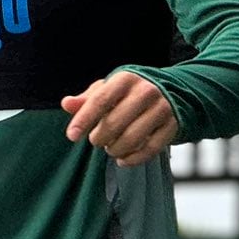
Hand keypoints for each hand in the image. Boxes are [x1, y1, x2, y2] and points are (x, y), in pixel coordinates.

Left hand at [59, 71, 177, 167]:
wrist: (170, 91)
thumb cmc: (129, 93)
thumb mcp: (108, 90)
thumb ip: (87, 99)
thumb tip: (66, 104)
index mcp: (126, 79)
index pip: (100, 101)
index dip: (84, 120)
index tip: (71, 136)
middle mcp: (146, 91)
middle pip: (114, 123)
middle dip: (99, 138)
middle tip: (97, 140)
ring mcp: (162, 108)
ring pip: (132, 139)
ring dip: (115, 150)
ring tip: (110, 149)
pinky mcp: (173, 125)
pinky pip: (150, 149)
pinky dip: (133, 159)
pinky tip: (123, 160)